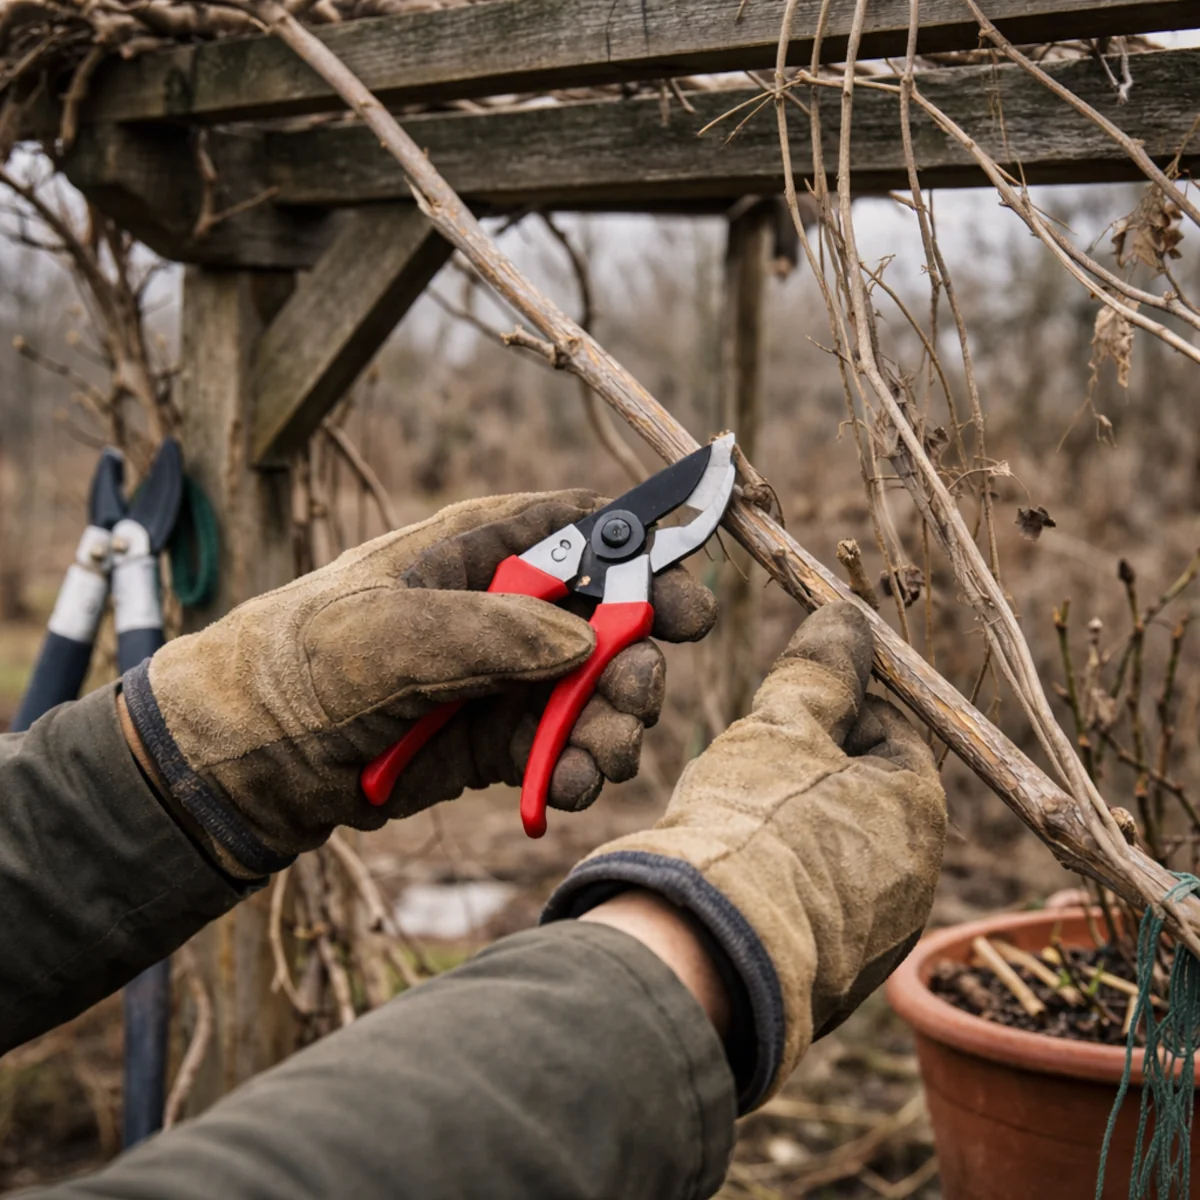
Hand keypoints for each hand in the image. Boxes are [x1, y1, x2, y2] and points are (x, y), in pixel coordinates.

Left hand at [120, 491, 715, 876]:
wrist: (252, 756)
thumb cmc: (302, 662)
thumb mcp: (387, 635)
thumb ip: (490, 630)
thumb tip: (584, 639)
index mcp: (482, 547)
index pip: (588, 530)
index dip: (647, 557)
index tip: (689, 602)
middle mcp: (508, 605)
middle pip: (612, 617)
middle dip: (638, 658)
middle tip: (638, 696)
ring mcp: (508, 673)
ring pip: (597, 689)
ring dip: (614, 725)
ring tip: (601, 759)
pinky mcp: (500, 734)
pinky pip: (564, 745)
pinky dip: (578, 766)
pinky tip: (569, 786)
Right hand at [545, 602, 945, 1111]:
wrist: (712, 955)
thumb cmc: (755, 824)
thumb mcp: (782, 726)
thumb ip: (820, 669)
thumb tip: (846, 617)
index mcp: (919, 809)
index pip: (893, 731)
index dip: (838, 706)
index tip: (788, 707)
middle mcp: (918, 878)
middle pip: (866, 793)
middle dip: (813, 769)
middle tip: (754, 763)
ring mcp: (880, 937)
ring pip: (837, 850)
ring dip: (795, 825)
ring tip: (735, 821)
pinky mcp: (835, 978)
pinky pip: (815, 905)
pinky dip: (783, 882)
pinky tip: (737, 876)